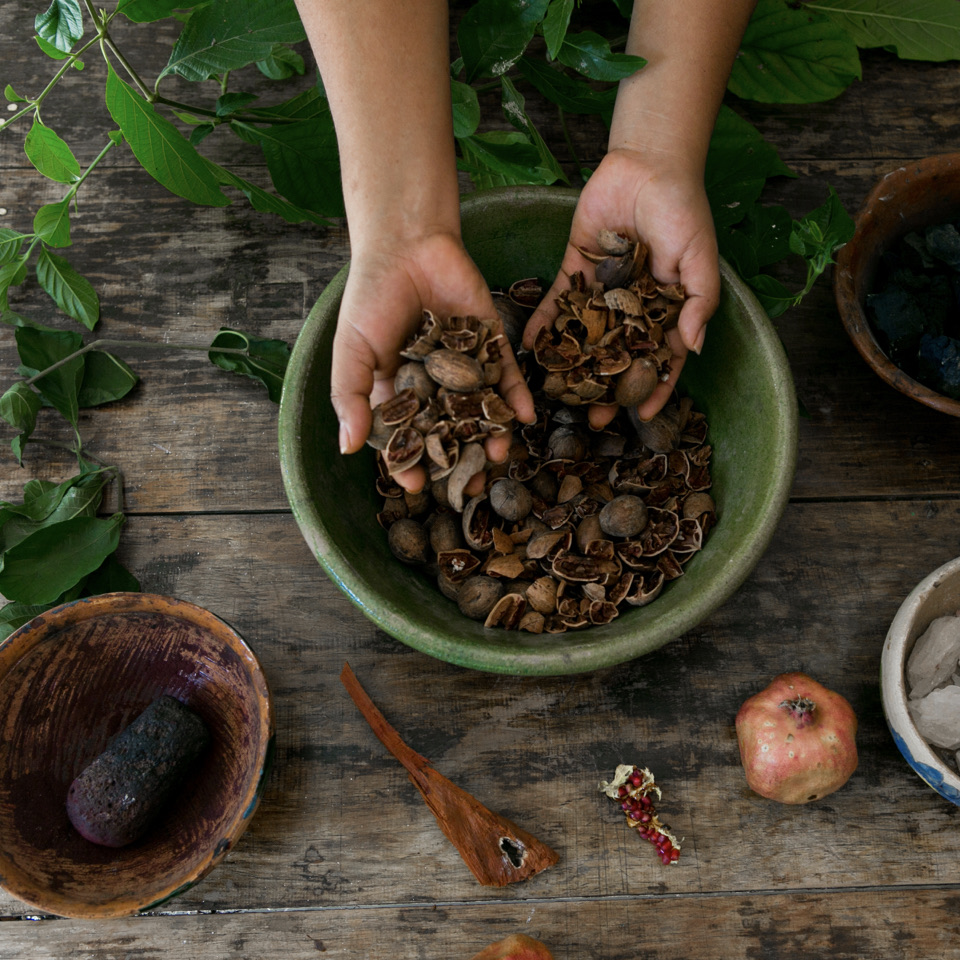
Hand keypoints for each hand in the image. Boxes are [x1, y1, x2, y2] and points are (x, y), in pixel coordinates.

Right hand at [332, 230, 535, 491]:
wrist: (407, 245)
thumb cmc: (371, 298)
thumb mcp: (352, 351)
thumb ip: (351, 397)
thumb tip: (347, 449)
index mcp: (398, 393)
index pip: (406, 438)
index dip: (410, 462)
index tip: (418, 484)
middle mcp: (435, 387)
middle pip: (450, 433)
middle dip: (460, 461)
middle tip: (470, 486)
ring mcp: (466, 368)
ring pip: (482, 411)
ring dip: (492, 435)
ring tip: (498, 455)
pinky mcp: (492, 345)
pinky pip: (507, 377)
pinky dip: (517, 397)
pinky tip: (525, 418)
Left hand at [522, 147, 720, 425]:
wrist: (647, 164)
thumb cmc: (683, 211)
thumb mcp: (700, 259)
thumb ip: (698, 303)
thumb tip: (692, 348)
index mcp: (666, 307)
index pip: (661, 358)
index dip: (654, 388)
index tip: (641, 417)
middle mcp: (632, 305)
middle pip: (618, 356)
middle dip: (607, 388)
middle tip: (592, 418)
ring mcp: (603, 291)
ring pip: (586, 337)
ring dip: (573, 366)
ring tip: (557, 395)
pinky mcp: (576, 271)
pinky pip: (558, 304)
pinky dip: (544, 325)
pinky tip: (529, 350)